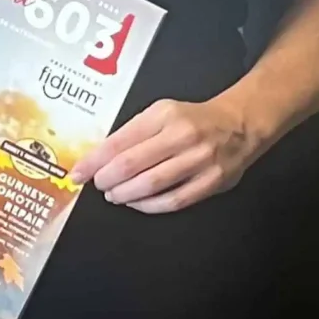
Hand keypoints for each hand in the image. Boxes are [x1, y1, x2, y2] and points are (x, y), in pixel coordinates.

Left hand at [71, 96, 259, 213]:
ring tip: (115, 195)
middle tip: (99, 185)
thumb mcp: (161, 112)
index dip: (93, 162)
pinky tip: (137, 203)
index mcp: (164, 115)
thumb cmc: (193, 120)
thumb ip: (133, 133)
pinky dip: (149, 206)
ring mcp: (199, 160)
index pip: (119, 141)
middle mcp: (182, 135)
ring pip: (151, 185)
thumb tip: (99, 159)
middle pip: (131, 165)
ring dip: (125, 194)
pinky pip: (173, 201)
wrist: (240, 124)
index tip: (78, 173)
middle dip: (107, 180)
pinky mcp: (211, 181)